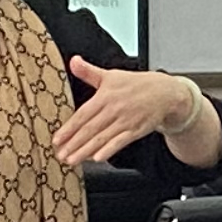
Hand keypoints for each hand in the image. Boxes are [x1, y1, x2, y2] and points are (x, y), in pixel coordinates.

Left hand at [54, 57, 205, 165]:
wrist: (165, 92)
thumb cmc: (136, 84)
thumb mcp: (111, 75)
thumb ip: (89, 72)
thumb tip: (73, 61)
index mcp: (105, 96)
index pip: (82, 115)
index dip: (69, 128)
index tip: (56, 139)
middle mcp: (114, 109)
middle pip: (90, 129)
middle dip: (73, 144)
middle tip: (60, 155)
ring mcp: (126, 121)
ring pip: (102, 138)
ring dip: (85, 151)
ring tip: (72, 160)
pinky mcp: (137, 130)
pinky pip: (120, 142)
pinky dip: (109, 150)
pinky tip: (98, 158)